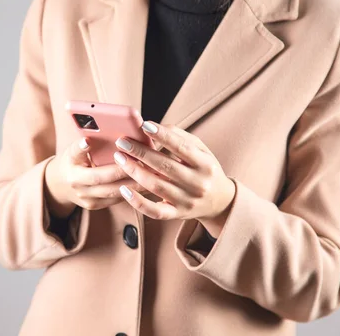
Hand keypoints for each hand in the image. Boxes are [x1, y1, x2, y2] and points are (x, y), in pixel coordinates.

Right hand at [44, 137, 145, 218]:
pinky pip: (118, 199)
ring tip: (154, 174)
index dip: (113, 166)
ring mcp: (89, 201)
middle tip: (149, 164)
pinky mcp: (97, 206)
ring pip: (116, 193)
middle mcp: (81, 190)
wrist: (60, 185)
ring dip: (136, 184)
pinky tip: (148, 183)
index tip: (123, 153)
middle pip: (108, 183)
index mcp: (73, 174)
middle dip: (129, 173)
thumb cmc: (71, 161)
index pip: (94, 171)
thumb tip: (88, 140)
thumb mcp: (71, 152)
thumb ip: (80, 147)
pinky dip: (134, 190)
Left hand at [112, 121, 235, 236]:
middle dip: (141, 152)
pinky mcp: (177, 214)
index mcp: (205, 164)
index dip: (163, 136)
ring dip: (135, 171)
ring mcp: (187, 201)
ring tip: (119, 158)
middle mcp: (197, 183)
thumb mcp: (202, 150)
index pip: (182, 147)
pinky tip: (124, 189)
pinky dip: (138, 202)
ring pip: (156, 186)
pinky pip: (154, 211)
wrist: (220, 202)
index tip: (144, 125)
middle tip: (122, 142)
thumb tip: (156, 127)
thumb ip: (180, 137)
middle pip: (165, 166)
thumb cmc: (205, 169)